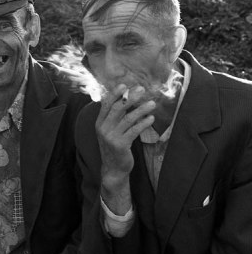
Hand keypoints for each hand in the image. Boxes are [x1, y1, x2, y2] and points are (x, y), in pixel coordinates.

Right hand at [96, 85, 154, 213]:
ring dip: (141, 109)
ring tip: (152, 103)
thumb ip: (116, 117)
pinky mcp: (120, 145)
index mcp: (99, 123)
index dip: (114, 94)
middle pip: (117, 109)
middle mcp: (103, 128)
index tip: (124, 85)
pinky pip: (134, 131)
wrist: (113, 168)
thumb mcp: (110, 131)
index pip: (106, 104)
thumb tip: (126, 100)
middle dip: (130, 98)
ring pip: (127, 119)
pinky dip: (143, 123)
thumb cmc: (114, 147)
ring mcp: (111, 137)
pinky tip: (151, 118)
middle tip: (141, 89)